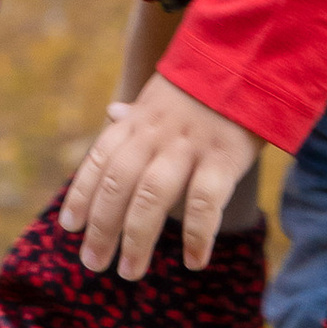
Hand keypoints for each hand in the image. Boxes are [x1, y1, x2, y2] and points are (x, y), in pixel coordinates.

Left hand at [62, 74, 256, 280]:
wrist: (257, 55)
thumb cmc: (212, 83)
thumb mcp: (168, 90)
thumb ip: (139, 112)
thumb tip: (111, 115)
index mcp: (140, 119)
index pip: (100, 159)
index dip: (82, 193)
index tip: (69, 227)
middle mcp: (157, 133)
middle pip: (118, 183)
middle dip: (102, 227)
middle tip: (93, 263)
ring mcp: (190, 144)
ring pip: (151, 195)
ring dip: (137, 238)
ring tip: (129, 272)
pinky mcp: (225, 155)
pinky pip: (204, 201)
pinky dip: (197, 235)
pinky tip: (194, 262)